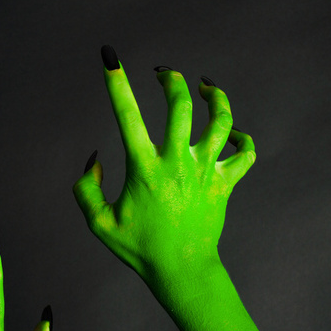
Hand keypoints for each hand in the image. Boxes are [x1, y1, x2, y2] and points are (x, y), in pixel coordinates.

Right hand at [73, 46, 254, 280]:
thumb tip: (93, 160)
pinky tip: (232, 133)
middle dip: (172, 81)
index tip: (110, 60)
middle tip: (164, 73)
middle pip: (182, 105)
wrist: (182, 271)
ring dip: (216, 97)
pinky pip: (245, 153)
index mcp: (144, 169)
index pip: (127, 116)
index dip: (116, 83)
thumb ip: (85, 189)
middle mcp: (177, 163)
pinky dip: (242, 138)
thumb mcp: (99, 223)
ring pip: (221, 120)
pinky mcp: (224, 183)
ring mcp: (205, 171)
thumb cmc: (139, 249)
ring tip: (207, 87)